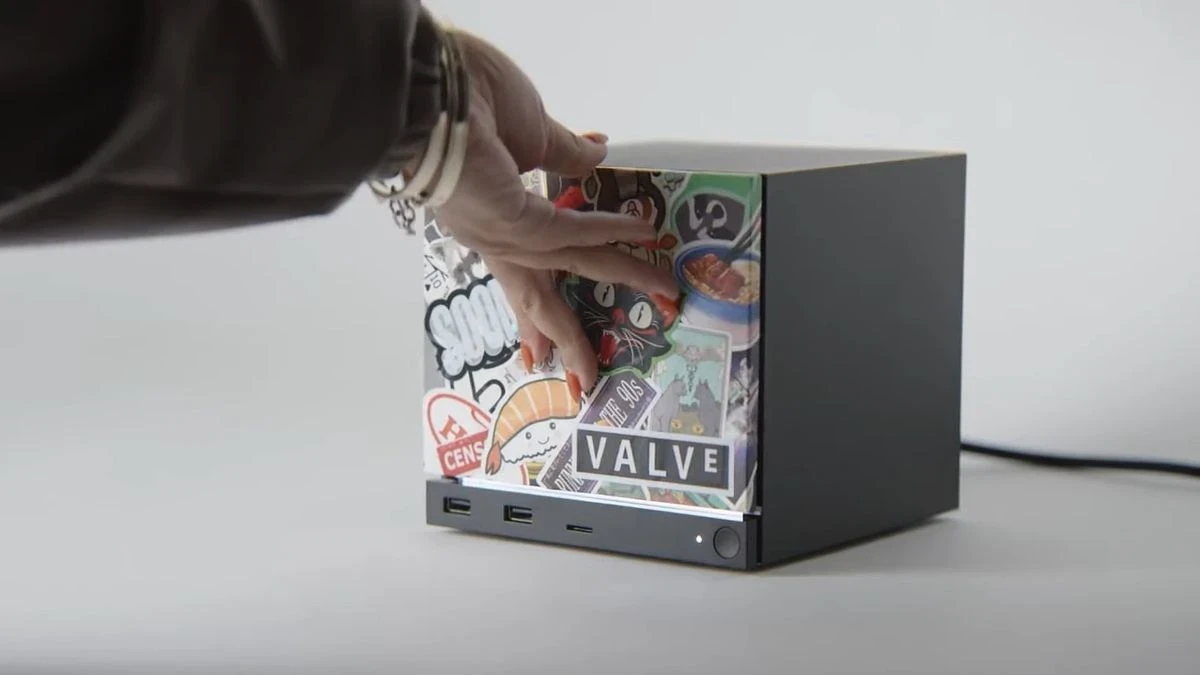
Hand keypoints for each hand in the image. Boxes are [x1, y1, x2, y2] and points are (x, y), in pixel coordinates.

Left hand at [428, 29, 678, 397]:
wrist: (429, 89)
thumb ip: (563, 151)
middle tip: (580, 381)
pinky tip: (643, 233)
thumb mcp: (525, 128)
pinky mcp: (516, 222)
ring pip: (568, 267)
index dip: (530, 313)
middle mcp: (491, 234)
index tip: (533, 352)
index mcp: (486, 215)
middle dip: (564, 338)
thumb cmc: (462, 97)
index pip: (516, 270)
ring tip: (664, 291)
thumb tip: (599, 153)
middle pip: (536, 295)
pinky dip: (611, 230)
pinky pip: (574, 232)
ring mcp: (502, 232)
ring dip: (622, 275)